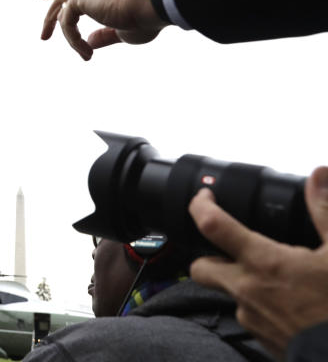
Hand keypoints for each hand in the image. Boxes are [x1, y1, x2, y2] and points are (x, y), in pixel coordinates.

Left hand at [40, 0, 166, 59]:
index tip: (50, 7)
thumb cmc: (143, 19)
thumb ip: (104, 36)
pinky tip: (85, 52)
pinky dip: (73, 40)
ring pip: (61, 12)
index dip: (62, 1)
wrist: (149, 7)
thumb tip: (89, 42)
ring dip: (65, 36)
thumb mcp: (121, 32)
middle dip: (50, 16)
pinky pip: (66, 23)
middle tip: (43, 37)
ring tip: (81, 55)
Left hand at [188, 167, 327, 356]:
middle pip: (201, 266)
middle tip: (230, 246)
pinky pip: (249, 316)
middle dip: (208, 253)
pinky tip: (286, 303)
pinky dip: (260, 305)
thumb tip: (318, 176)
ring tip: (271, 277)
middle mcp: (246, 289)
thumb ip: (326, 212)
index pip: (212, 225)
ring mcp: (250, 317)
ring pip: (226, 293)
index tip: (203, 197)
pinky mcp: (261, 339)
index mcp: (264, 262)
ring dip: (239, 282)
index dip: (200, 205)